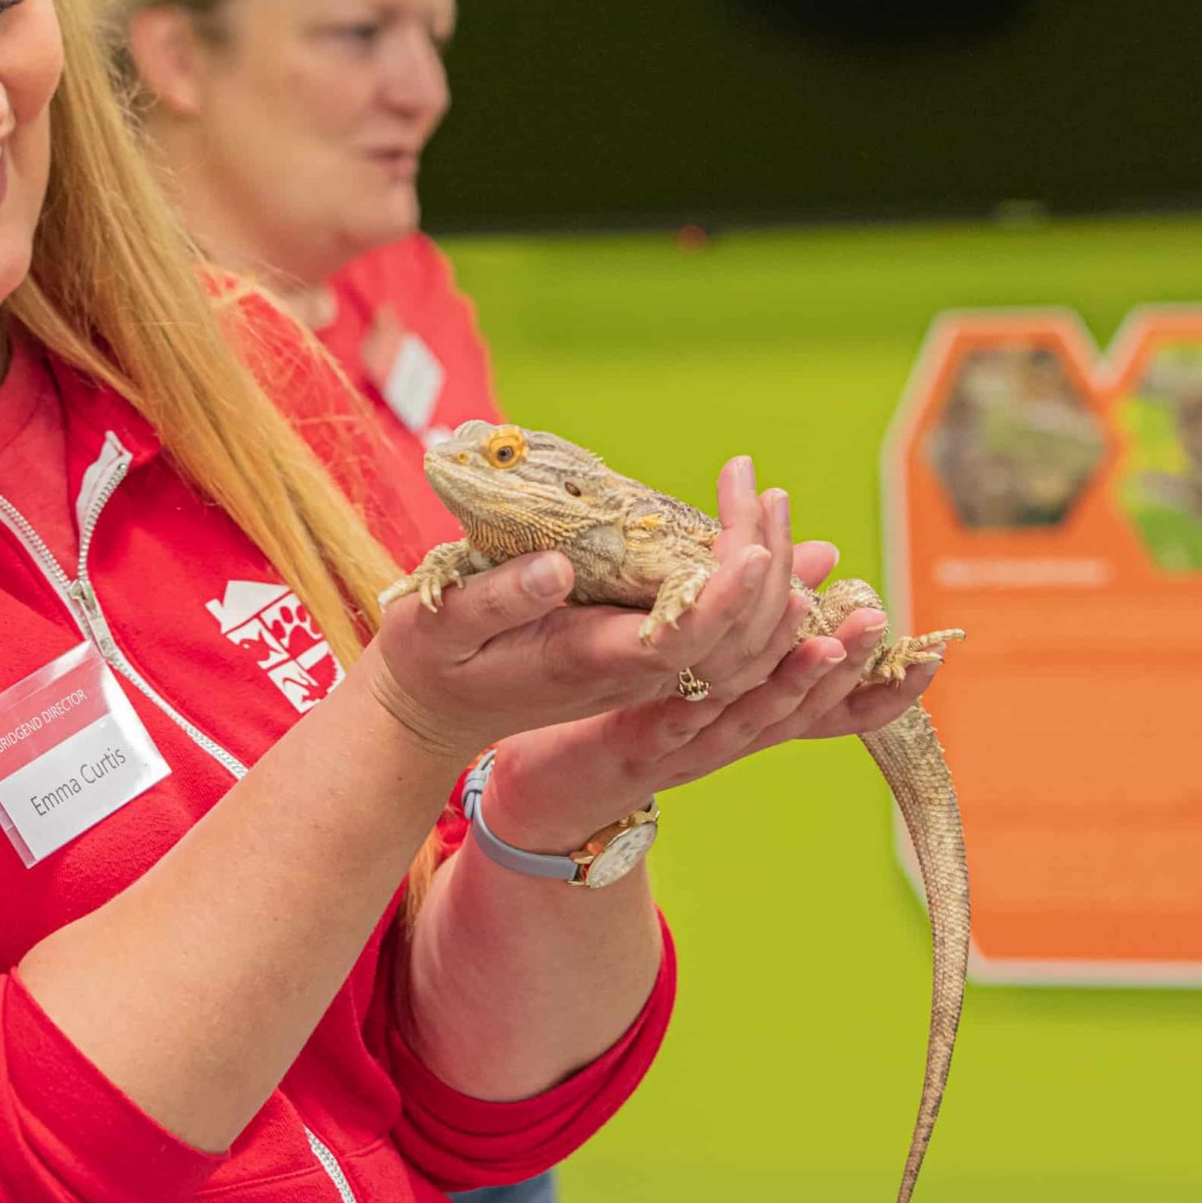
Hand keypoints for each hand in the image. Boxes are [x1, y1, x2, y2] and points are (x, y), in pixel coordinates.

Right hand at [359, 458, 785, 765]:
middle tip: (764, 490)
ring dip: (767, 576)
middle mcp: (628, 672)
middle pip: (729, 642)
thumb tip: (558, 567)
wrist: (433, 712)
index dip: (724, 601)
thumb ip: (495, 600)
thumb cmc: (430, 661)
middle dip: (761, 568)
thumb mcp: (438, 626)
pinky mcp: (641, 653)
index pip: (680, 642)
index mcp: (586, 662)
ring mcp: (640, 668)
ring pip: (735, 643)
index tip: (750, 548)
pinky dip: (747, 591)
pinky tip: (759, 539)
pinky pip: (716, 634)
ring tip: (772, 500)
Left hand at [480, 464, 940, 847]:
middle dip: (845, 664)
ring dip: (791, 677)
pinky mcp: (634, 746)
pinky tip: (721, 656)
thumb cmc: (625, 709)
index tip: (934, 652)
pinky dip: (708, 688)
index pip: (837, 711)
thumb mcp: (697, 656)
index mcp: (753, 717)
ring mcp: (688, 749)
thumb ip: (753, 612)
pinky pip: (679, 714)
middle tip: (879, 618)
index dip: (887, 689)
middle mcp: (732, 740)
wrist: (546, 787)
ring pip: (751, 712)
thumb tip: (820, 557)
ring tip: (829, 636)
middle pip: (801, 704)